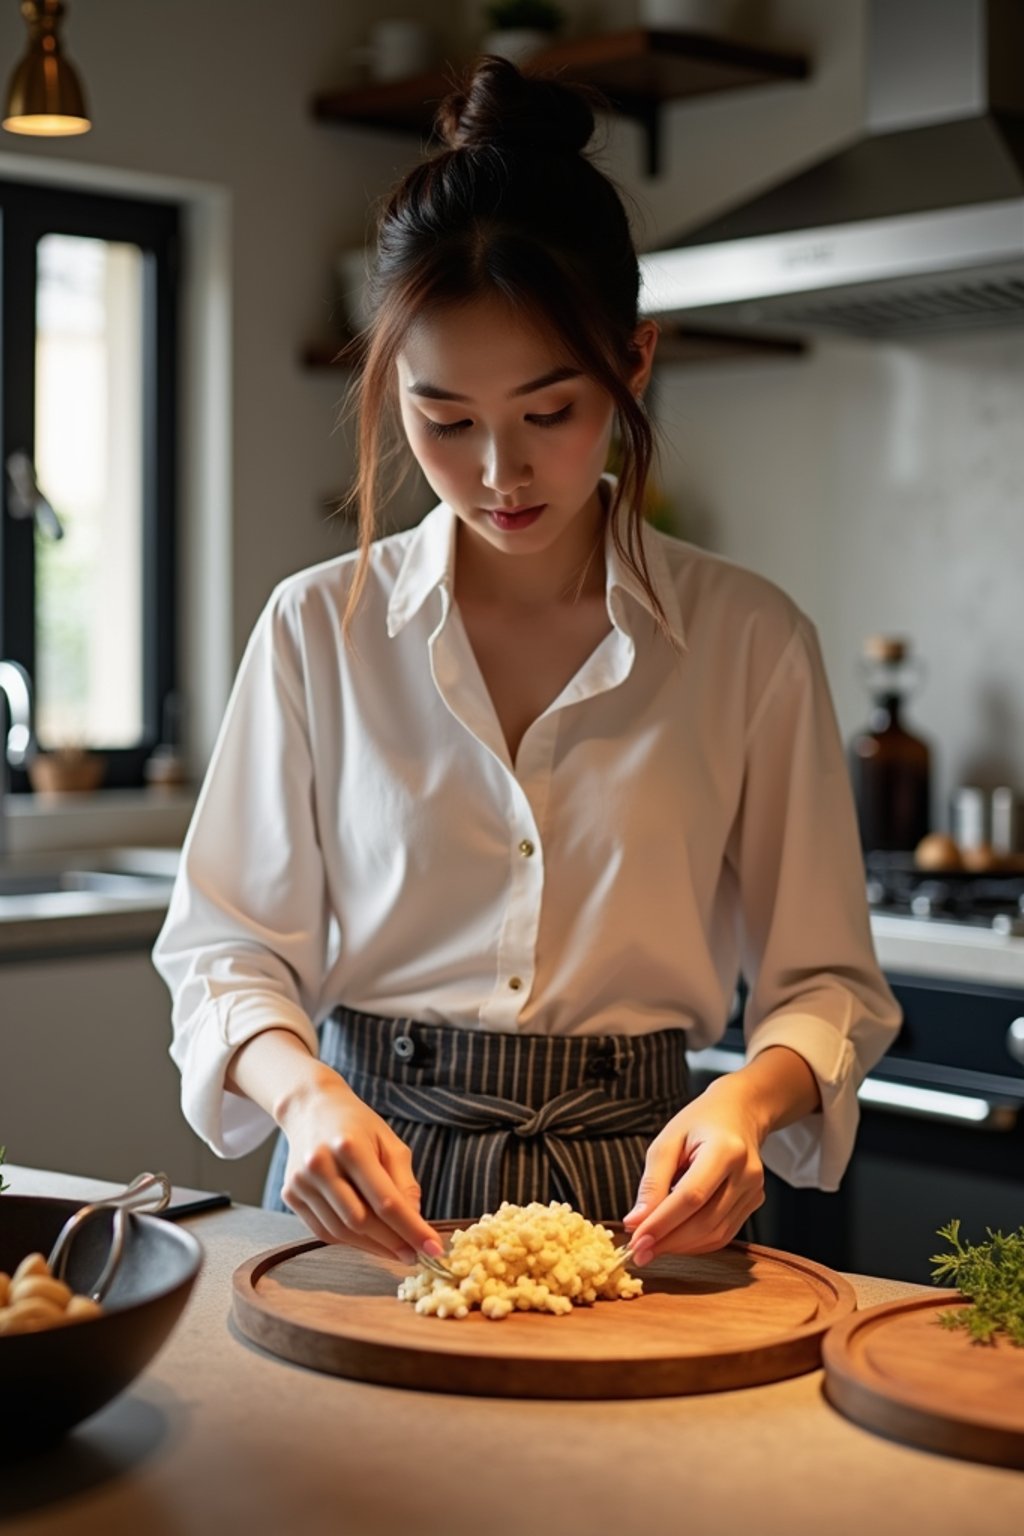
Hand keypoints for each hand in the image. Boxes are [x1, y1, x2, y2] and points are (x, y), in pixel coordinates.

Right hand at [278, 1064, 442, 1262]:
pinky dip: (350, 1240)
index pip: (385, 1200)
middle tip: (416, 1255)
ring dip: (372, 1247)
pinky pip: (323, 1230)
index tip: (433, 1248)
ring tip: (396, 1251)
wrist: (311, 1109)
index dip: (411, 1229)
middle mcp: (321, 1165)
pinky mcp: (291, 1194)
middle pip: (361, 1221)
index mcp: (350, 1146)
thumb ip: (404, 1181)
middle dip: (393, 1243)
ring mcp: (301, 1182)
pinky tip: (369, 1240)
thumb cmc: (357, 1125)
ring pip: (341, 1231)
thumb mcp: (389, 1142)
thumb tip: (415, 1220)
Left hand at [622, 1046, 820, 1262]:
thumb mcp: (667, 1141)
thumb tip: (635, 1222)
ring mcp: (755, 1190)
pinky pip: (724, 1233)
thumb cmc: (698, 1122)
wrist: (738, 1112)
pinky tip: (675, 1238)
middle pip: (705, 1221)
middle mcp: (747, 1173)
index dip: (662, 1223)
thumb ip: (652, 1182)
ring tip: (653, 1245)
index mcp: (725, 1150)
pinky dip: (697, 1242)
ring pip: (716, 1234)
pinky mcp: (755, 1202)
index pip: (691, 1197)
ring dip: (681, 1246)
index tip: (636, 1241)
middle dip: (669, 1241)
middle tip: (639, 1250)